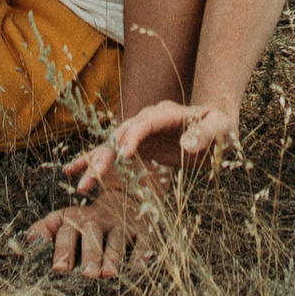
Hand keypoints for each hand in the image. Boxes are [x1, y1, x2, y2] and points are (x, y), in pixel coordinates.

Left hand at [27, 184, 147, 278]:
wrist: (120, 200)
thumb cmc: (82, 223)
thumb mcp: (60, 222)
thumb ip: (41, 231)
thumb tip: (29, 244)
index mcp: (73, 218)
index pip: (66, 233)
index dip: (62, 250)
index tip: (59, 269)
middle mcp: (97, 219)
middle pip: (92, 235)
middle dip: (90, 255)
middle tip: (88, 276)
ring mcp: (120, 224)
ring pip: (117, 239)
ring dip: (113, 257)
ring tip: (109, 275)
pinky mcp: (140, 230)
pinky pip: (142, 242)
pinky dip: (140, 256)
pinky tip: (137, 270)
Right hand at [67, 100, 233, 197]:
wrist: (216, 128)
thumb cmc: (221, 127)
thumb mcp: (221, 129)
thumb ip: (206, 134)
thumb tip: (187, 145)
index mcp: (167, 113)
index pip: (145, 121)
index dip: (133, 136)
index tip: (124, 154)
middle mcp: (147, 120)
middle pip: (121, 134)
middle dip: (106, 154)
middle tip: (92, 176)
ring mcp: (139, 134)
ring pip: (111, 145)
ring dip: (94, 163)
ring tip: (79, 183)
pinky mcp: (137, 148)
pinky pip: (112, 154)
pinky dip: (93, 162)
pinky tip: (73, 172)